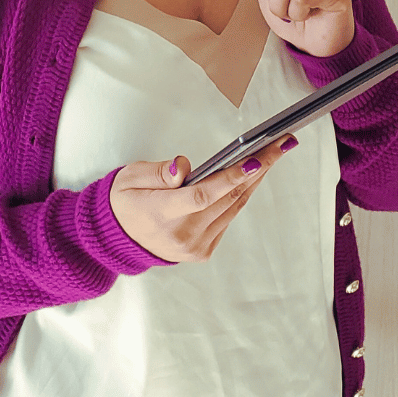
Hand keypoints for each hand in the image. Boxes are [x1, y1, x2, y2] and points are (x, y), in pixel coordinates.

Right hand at [110, 140, 298, 263]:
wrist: (117, 238)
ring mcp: (195, 246)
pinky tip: (251, 176)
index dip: (231, 178)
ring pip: (233, 208)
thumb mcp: (129, 178)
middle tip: (280, 145)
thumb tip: (183, 167)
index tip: (255, 162)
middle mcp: (182, 235)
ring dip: (254, 181)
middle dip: (257, 169)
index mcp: (161, 214)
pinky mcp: (203, 251)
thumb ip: (157, 172)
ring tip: (273, 154)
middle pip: (228, 199)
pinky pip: (227, 218)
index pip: (202, 195)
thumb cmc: (124, 203)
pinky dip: (239, 196)